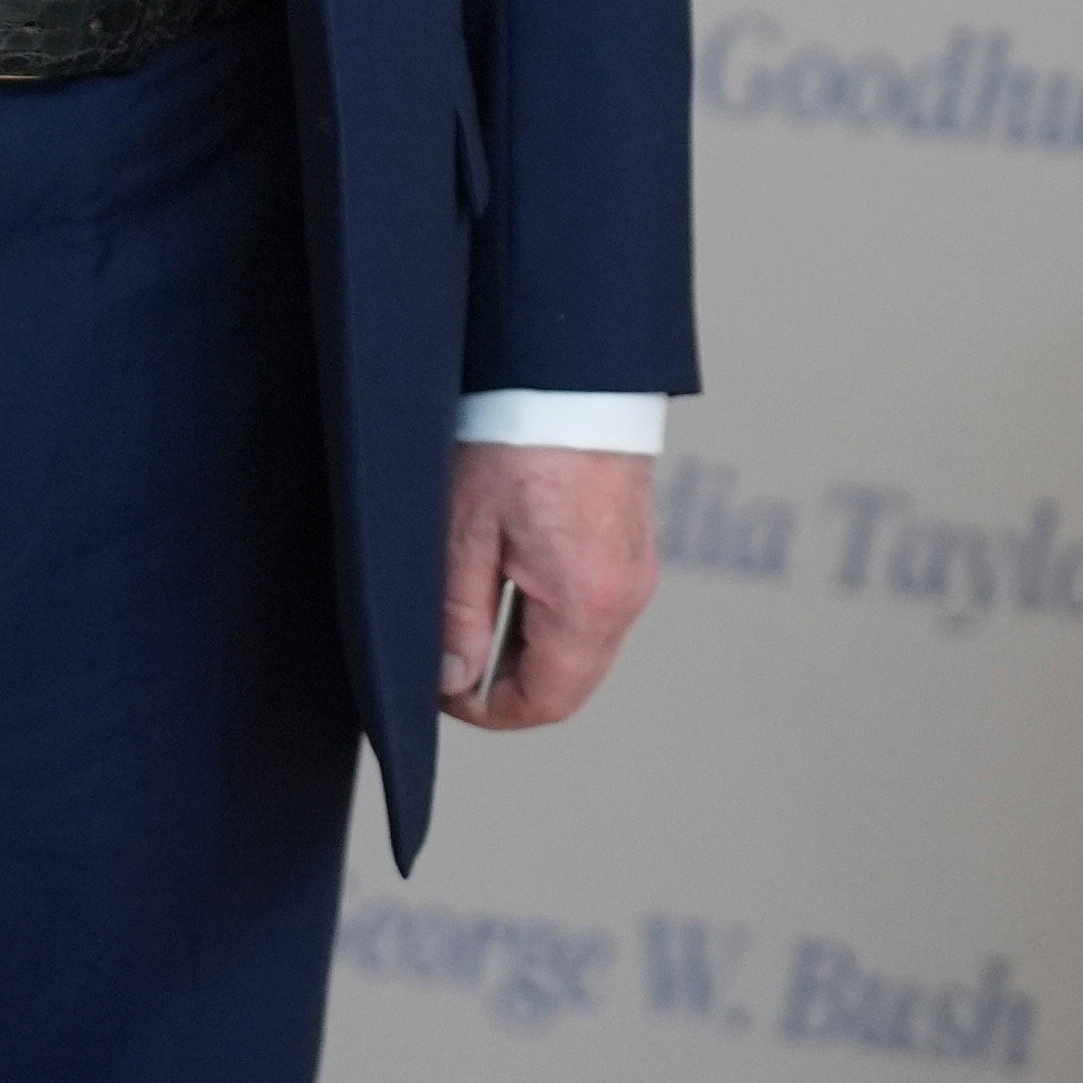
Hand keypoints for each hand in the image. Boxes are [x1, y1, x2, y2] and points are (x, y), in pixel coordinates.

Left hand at [438, 444, 656, 732]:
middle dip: (508, 683)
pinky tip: (512, 580)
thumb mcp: (465, 531)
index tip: (445, 692)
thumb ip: (458, 616)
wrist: (572, 370)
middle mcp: (627, 594)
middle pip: (569, 680)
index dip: (489, 712)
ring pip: (583, 646)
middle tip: (452, 658)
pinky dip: (554, 615)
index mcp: (588, 601)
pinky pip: (596, 607)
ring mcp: (637, 570)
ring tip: (475, 612)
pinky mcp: (635, 546)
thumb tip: (451, 677)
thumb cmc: (520, 436)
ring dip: (531, 648)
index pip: (546, 700)